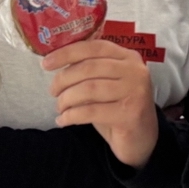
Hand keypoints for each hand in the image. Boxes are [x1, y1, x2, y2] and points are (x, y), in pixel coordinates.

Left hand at [43, 40, 157, 168]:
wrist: (142, 139)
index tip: (46, 63)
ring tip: (60, 108)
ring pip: (88, 89)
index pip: (94, 47)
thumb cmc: (118, 108)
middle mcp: (135, 71)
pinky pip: (90, 111)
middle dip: (64, 79)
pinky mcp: (130, 114)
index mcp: (129, 57)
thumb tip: (55, 61)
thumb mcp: (107, 83)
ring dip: (66, 99)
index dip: (67, 53)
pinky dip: (71, 116)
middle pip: (89, 68)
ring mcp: (135, 92)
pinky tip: (63, 120)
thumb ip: (91, 70)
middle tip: (53, 92)